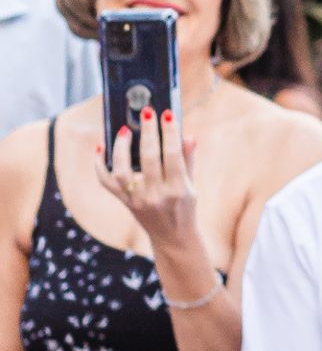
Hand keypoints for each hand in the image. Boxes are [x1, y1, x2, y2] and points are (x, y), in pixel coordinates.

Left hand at [96, 111, 208, 284]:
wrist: (172, 238)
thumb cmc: (185, 208)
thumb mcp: (192, 185)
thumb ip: (188, 160)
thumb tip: (187, 135)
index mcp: (177, 190)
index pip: (173, 156)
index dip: (170, 133)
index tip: (167, 114)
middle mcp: (156, 195)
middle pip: (148, 159)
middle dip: (148, 133)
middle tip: (147, 112)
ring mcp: (137, 200)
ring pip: (122, 171)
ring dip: (121, 148)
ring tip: (124, 130)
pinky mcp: (124, 202)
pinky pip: (106, 182)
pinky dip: (100, 164)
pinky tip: (101, 147)